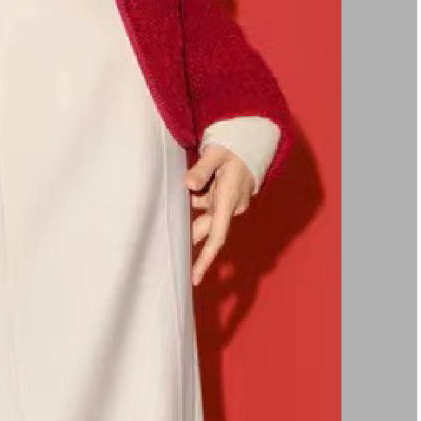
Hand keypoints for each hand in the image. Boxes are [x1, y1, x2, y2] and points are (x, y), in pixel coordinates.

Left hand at [185, 144, 254, 285]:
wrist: (253, 142)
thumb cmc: (235, 148)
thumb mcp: (217, 153)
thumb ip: (202, 169)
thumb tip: (188, 185)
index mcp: (229, 200)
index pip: (217, 236)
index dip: (205, 259)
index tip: (194, 278)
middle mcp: (230, 206)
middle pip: (207, 229)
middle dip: (189, 234)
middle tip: (167, 245)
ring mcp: (228, 203)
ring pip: (205, 216)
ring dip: (190, 210)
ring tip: (173, 204)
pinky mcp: (225, 197)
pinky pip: (207, 206)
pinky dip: (195, 201)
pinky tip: (186, 191)